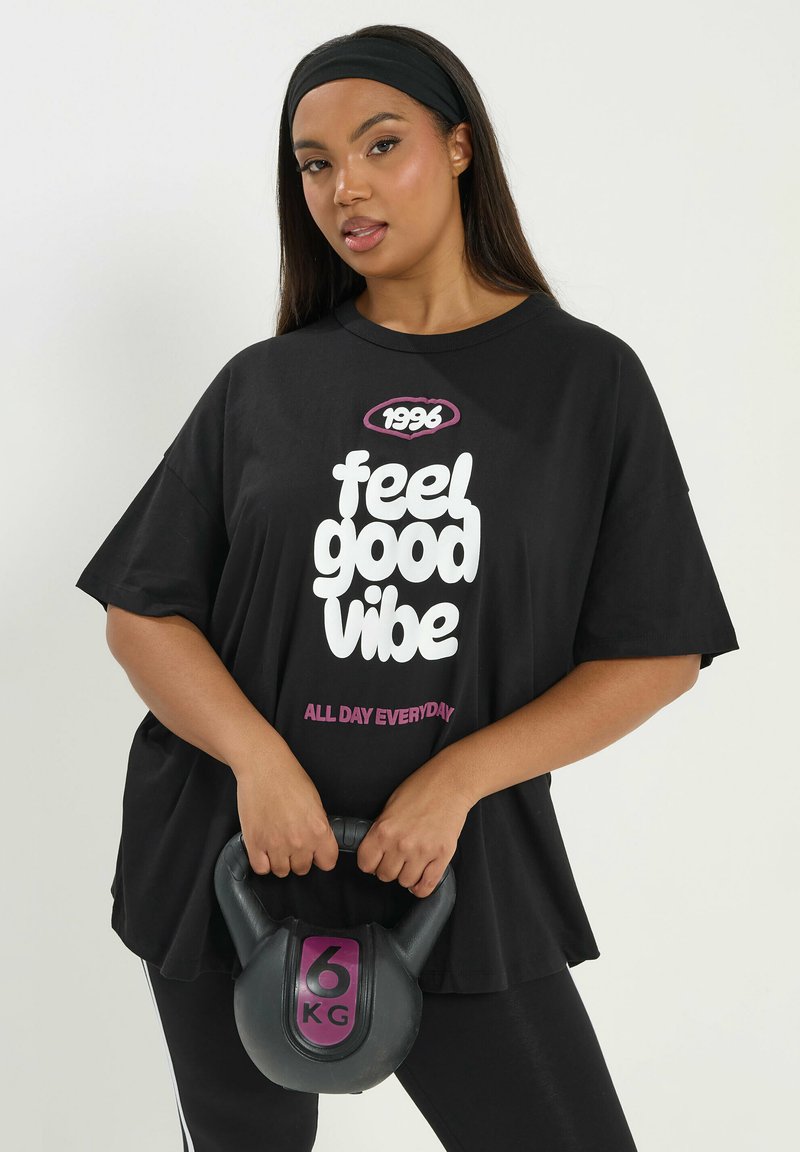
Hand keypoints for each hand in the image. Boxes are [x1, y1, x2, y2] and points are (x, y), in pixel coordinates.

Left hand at [356, 759, 473, 897]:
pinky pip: (427, 886)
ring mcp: (422, 851)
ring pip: (405, 882)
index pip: (366, 864)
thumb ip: (381, 830)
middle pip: (385, 875)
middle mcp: (401, 844)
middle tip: (396, 858)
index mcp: (384, 830)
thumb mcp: (390, 806)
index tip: (376, 860)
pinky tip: (421, 876)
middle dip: (389, 868)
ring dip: (407, 875)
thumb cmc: (421, 789)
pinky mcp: (442, 856)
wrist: (450, 783)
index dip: (370, 863)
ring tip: (411, 862)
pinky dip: (422, 887)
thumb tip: (376, 849)